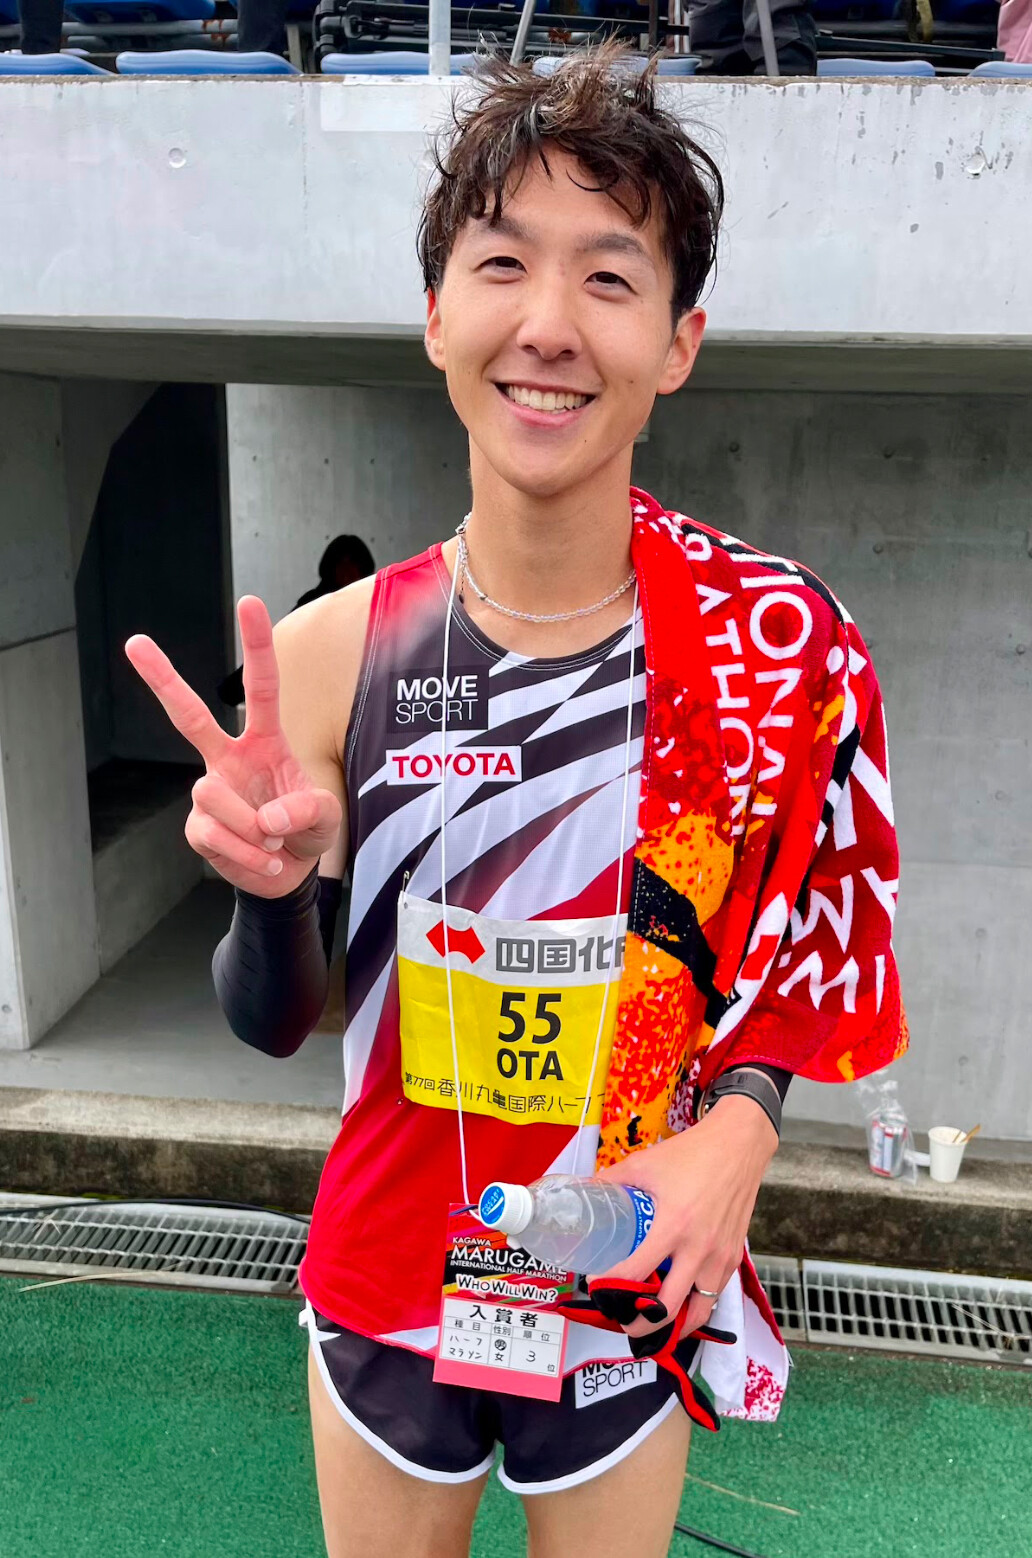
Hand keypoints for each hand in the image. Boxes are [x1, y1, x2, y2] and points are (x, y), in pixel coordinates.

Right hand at [125, 596, 341, 896]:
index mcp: (265, 741)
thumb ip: (308, 810)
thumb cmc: (306, 830)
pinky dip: (244, 855)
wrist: (287, 874)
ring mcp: (209, 791)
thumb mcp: (326, 818)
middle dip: (162, 679)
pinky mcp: (197, 826)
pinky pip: (212, 835)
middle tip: (134, 642)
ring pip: (212, 796)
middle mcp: (229, 758)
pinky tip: (261, 859)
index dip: (255, 646)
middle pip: (188, 715)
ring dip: (251, 828)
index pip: (260, 687)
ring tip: (271, 842)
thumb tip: (268, 817)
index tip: (249, 603)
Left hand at [598, 1095, 777, 1339]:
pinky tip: (683, 1302)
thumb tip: (589, 1191)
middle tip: (624, 1322)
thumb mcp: (646, 1163)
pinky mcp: (734, 1256)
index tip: (596, 1287)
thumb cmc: (693, 1153)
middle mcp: (698, 1249)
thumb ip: (614, 1179)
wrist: (739, 1146)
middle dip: (642, 1324)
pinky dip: (698, 1306)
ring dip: (675, 1325)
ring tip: (654, 1323)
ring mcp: (720, 1257)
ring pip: (699, 1311)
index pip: (637, 1271)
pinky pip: (716, 1294)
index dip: (611, 1285)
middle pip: (668, 1308)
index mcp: (672, 1226)